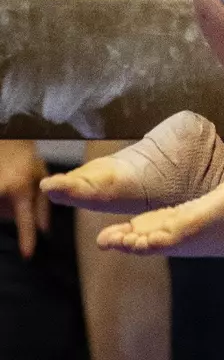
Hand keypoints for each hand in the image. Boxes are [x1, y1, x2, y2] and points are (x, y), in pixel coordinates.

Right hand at [0, 140, 48, 258]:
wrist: (5, 142)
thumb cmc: (24, 158)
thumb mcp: (40, 175)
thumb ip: (42, 205)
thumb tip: (44, 230)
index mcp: (20, 190)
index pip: (25, 220)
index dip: (26, 238)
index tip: (27, 255)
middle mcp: (2, 192)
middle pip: (7, 217)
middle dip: (12, 208)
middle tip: (14, 187)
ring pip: (0, 212)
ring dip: (3, 205)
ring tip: (7, 185)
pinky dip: (1, 204)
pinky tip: (5, 186)